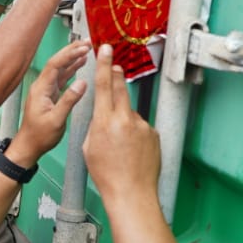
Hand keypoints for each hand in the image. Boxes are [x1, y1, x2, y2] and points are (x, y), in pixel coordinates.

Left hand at [6, 41, 90, 163]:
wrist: (29, 146)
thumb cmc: (39, 136)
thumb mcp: (56, 119)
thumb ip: (69, 100)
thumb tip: (81, 83)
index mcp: (41, 90)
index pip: (55, 65)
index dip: (69, 55)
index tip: (82, 48)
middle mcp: (41, 87)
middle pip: (57, 63)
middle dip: (71, 51)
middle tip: (86, 43)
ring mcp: (46, 91)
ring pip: (60, 69)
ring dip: (72, 59)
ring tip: (85, 49)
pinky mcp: (50, 96)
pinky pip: (61, 78)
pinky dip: (71, 70)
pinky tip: (79, 65)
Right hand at [83, 44, 160, 201]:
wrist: (131, 193)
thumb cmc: (106, 174)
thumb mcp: (89, 147)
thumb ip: (96, 126)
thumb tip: (103, 116)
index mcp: (105, 122)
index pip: (103, 85)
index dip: (103, 65)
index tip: (105, 50)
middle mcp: (126, 120)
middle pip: (120, 89)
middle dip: (116, 77)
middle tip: (114, 67)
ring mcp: (143, 126)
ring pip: (130, 113)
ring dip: (123, 121)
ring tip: (120, 146)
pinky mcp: (154, 134)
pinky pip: (141, 127)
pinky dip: (135, 134)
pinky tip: (131, 151)